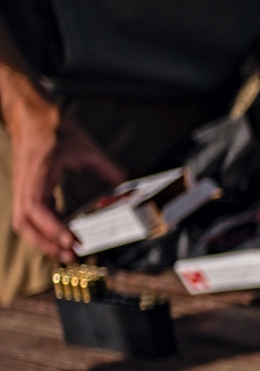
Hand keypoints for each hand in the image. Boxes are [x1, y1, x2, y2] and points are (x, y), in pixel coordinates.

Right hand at [3, 69, 123, 262]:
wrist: (31, 115)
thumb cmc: (55, 128)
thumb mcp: (87, 147)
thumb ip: (108, 169)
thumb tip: (126, 188)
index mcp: (38, 172)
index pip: (37, 207)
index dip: (52, 227)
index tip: (71, 240)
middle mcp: (26, 183)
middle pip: (24, 222)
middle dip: (45, 242)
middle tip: (71, 255)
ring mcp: (23, 187)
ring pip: (23, 221)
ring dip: (42, 239)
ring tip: (66, 251)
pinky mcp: (26, 189)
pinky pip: (29, 215)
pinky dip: (43, 228)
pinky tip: (63, 234)